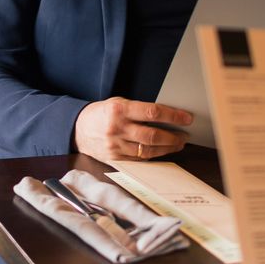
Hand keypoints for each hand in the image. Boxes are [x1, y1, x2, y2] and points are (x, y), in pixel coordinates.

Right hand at [73, 98, 192, 162]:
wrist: (77, 129)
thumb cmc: (102, 113)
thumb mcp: (118, 103)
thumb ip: (139, 109)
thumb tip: (167, 115)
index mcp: (119, 109)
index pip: (152, 112)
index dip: (173, 116)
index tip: (187, 118)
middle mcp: (117, 128)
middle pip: (152, 135)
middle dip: (173, 136)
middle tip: (185, 135)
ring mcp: (115, 146)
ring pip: (148, 150)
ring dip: (167, 148)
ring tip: (178, 144)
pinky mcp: (115, 159)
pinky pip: (139, 159)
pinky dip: (154, 156)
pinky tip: (162, 151)